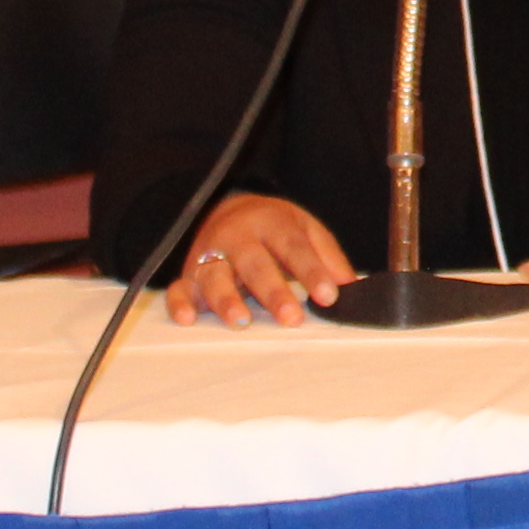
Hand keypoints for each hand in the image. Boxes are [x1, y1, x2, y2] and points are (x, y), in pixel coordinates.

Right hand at [170, 189, 355, 325]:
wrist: (227, 207)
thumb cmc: (273, 227)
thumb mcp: (305, 229)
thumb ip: (327, 256)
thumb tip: (350, 286)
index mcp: (271, 223)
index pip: (293, 247)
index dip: (311, 271)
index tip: (329, 295)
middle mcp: (238, 237)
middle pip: (255, 264)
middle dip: (273, 292)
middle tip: (291, 318)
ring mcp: (210, 255)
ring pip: (215, 276)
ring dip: (226, 299)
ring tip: (241, 321)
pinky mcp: (188, 274)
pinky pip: (179, 288)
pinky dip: (179, 303)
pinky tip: (188, 318)